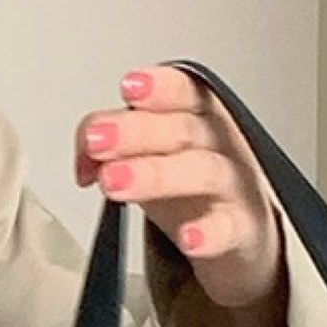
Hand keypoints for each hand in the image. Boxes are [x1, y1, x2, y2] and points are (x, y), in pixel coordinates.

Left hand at [75, 65, 283, 313]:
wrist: (241, 232)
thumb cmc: (191, 186)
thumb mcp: (152, 156)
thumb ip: (114, 146)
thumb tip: (84, 158)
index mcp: (199, 117)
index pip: (182, 92)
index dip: (158, 88)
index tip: (128, 88)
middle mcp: (219, 144)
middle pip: (182, 130)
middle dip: (137, 132)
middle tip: (97, 141)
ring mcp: (233, 186)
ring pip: (201, 172)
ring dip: (155, 175)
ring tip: (113, 183)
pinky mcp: (242, 229)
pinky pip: (228, 229)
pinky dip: (209, 234)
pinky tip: (188, 239)